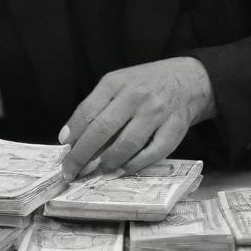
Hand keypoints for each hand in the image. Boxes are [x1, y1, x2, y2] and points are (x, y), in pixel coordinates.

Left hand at [59, 58, 214, 180]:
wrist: (187, 79)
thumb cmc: (144, 84)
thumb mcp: (117, 84)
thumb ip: (94, 107)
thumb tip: (69, 139)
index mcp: (115, 83)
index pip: (87, 111)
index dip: (73, 134)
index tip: (63, 151)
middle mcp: (135, 96)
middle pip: (102, 130)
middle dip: (83, 155)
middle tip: (72, 172)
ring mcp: (156, 112)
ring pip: (126, 144)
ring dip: (108, 163)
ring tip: (98, 171)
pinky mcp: (174, 128)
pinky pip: (152, 153)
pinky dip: (134, 165)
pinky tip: (123, 169)